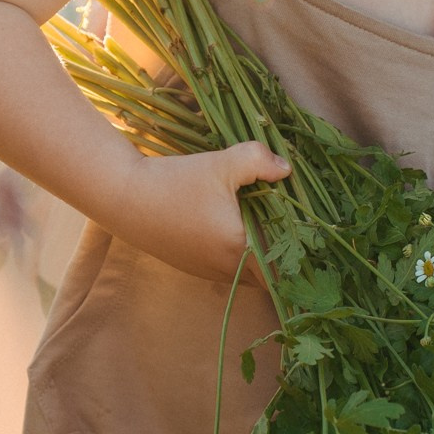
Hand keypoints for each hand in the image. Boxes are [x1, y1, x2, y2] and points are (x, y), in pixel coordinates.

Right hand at [113, 142, 290, 282]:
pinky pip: (231, 266)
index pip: (287, 269)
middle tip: (291, 219)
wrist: (124, 197)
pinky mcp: (195, 267)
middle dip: (284, 249)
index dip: (303, 252)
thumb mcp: (221, 164)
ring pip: (250, 270)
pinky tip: (237, 223)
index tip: (310, 229)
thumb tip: (286, 168)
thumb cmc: (175, 182)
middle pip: (272, 271)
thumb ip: (259, 161)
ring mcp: (210, 272)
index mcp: (241, 250)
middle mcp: (228, 270)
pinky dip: (240, 251)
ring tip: (268, 218)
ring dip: (261, 250)